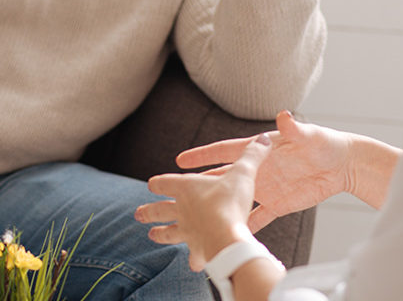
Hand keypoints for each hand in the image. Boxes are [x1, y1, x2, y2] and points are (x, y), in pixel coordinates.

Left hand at [136, 134, 272, 270]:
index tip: (151, 184)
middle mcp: (182, 210)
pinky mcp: (198, 249)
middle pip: (160, 210)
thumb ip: (252, 156)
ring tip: (151, 236)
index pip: (164, 182)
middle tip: (138, 214)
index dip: (159, 183)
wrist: (227, 235)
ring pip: (169, 233)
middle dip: (149, 211)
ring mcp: (187, 231)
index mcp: (186, 188)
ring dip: (161, 234)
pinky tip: (194, 265)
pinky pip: (195, 254)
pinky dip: (195, 259)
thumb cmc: (230, 201)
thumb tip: (264, 138)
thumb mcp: (243, 174)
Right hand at [175, 111, 351, 230]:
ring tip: (196, 219)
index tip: (180, 161)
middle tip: (176, 193)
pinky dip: (245, 226)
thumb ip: (293, 129)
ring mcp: (265, 189)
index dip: (202, 156)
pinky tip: (231, 235)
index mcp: (259, 150)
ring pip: (235, 199)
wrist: (343, 166)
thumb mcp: (308, 136)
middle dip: (200, 185)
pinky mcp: (278, 205)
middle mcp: (257, 170)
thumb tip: (284, 114)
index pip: (225, 152)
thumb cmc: (325, 143)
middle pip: (223, 178)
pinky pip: (257, 218)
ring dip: (218, 207)